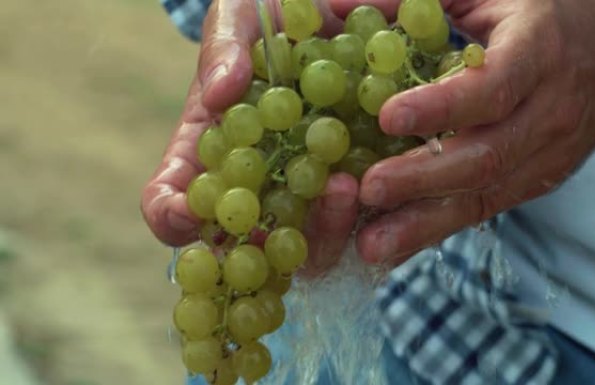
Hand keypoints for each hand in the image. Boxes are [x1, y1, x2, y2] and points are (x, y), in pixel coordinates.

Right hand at [141, 0, 356, 273]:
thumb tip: (220, 94)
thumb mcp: (239, 15)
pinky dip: (378, 209)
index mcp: (213, 148)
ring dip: (326, 229)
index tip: (185, 216)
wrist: (331, 9)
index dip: (171, 217)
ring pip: (313, 241)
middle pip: (250, 240)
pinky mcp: (365, 175)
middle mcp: (261, 179)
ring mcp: (313, 184)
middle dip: (262, 245)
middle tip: (278, 224)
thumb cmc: (269, 13)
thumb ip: (224, 47)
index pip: (173, 200)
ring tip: (344, 187)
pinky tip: (390, 179)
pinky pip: (371, 212)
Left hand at [330, 0, 594, 263]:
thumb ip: (417, 2)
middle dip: (423, 178)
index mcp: (538, 55)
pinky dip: (437, 230)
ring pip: (484, 197)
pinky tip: (396, 248)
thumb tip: (337, 3)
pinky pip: (484, 211)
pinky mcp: (535, 182)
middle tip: (368, 189)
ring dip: (424, 224)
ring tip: (371, 245)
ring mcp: (545, 156)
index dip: (443, 107)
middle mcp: (547, 114)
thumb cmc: (543, 15)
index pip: (493, 89)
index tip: (388, 117)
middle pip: (486, 157)